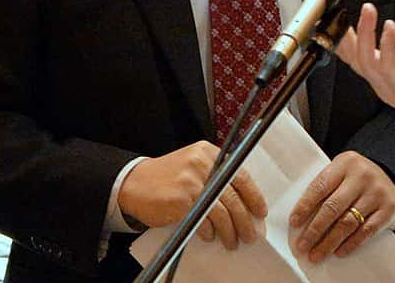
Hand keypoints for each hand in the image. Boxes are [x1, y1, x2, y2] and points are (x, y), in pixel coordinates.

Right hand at [118, 140, 266, 249]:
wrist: (134, 182)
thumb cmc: (167, 177)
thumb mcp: (193, 165)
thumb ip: (216, 175)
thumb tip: (243, 202)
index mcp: (209, 153)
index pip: (240, 174)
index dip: (254, 196)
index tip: (260, 211)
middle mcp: (202, 164)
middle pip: (234, 196)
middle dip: (245, 220)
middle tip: (250, 234)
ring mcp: (191, 181)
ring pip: (222, 211)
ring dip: (229, 231)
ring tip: (232, 242)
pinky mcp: (181, 200)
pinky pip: (203, 220)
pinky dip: (209, 231)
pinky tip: (209, 236)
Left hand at [289, 151, 394, 262]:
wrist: (392, 179)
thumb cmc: (358, 180)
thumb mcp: (342, 174)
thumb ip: (326, 189)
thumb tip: (301, 221)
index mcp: (346, 162)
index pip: (320, 186)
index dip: (304, 206)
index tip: (294, 223)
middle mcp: (363, 175)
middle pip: (333, 207)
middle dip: (314, 230)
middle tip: (302, 246)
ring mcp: (377, 192)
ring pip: (348, 222)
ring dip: (329, 242)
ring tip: (316, 254)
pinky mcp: (389, 209)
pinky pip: (366, 231)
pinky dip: (350, 244)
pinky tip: (339, 252)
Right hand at [337, 2, 394, 149]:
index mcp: (390, 75)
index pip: (359, 55)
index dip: (346, 37)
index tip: (341, 15)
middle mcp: (387, 84)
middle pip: (356, 58)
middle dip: (349, 33)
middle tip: (351, 8)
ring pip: (367, 62)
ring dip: (365, 34)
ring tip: (368, 11)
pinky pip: (389, 69)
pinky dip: (386, 47)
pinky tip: (389, 28)